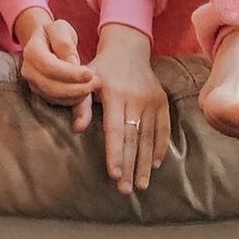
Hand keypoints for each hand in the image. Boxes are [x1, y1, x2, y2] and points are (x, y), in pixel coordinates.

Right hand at [16, 12, 98, 130]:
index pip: (49, 67)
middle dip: (76, 88)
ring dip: (77, 95)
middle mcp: (28, 70)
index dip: (70, 74)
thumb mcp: (60, 29)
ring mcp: (33, 84)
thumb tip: (73, 64)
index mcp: (31, 51)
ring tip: (95, 85)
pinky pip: (59, 101)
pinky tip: (86, 89)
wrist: (46, 41)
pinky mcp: (42, 93)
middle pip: (51, 86)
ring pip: (56, 97)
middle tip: (97, 82)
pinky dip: (74, 99)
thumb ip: (65, 44)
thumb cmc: (54, 33)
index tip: (90, 74)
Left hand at [88, 24, 169, 195]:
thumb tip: (76, 129)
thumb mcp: (86, 81)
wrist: (127, 48)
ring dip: (145, 163)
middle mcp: (135, 98)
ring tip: (141, 185)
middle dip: (128, 166)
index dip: (114, 153)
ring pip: (148, 137)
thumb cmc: (101, 68)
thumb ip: (81, 104)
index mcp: (114, 94)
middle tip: (125, 190)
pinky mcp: (162, 101)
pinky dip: (160, 147)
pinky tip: (155, 165)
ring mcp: (151, 100)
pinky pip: (163, 128)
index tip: (114, 175)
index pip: (114, 130)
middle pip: (132, 138)